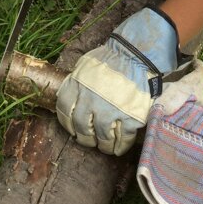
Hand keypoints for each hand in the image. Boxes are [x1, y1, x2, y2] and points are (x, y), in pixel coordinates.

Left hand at [56, 7, 180, 155]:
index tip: (73, 127)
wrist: (137, 55)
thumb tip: (70, 95)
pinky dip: (120, 146)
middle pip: (82, 129)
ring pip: (103, 138)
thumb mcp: (86, 64)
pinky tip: (119, 148)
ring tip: (105, 147)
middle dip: (85, 137)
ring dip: (103, 145)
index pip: (65, 111)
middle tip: (89, 139)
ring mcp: (110, 111)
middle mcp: (90, 101)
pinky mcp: (130, 118)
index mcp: (77, 86)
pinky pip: (123, 139)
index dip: (68, 123)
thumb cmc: (112, 57)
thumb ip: (76, 81)